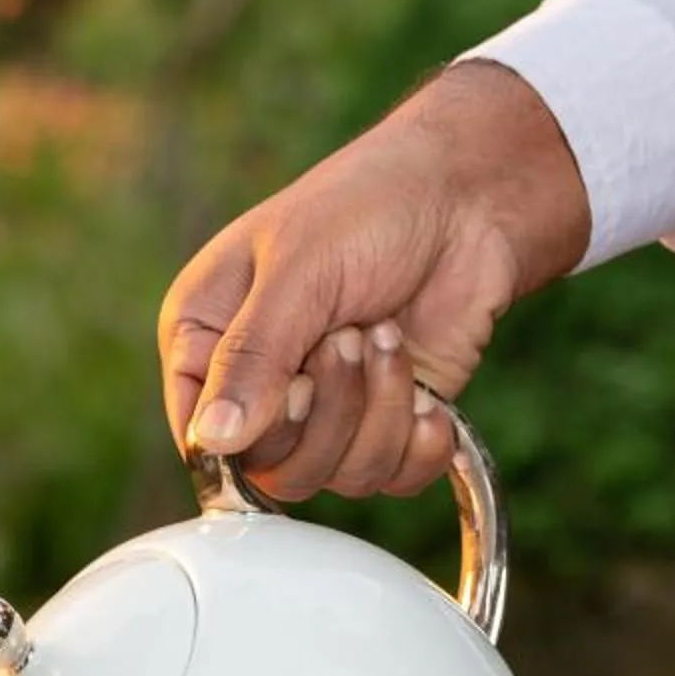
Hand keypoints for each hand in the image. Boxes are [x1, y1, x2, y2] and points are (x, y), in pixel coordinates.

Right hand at [158, 61, 590, 498]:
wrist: (473, 196)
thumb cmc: (368, 207)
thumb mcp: (297, 272)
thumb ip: (251, 358)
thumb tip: (212, 441)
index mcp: (207, 338)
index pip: (200, 436)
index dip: (250, 431)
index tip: (294, 384)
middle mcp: (256, 383)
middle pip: (270, 469)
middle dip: (329, 409)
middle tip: (355, 335)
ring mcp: (323, 408)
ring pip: (334, 477)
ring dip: (378, 412)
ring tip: (391, 337)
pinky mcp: (385, 423)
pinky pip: (389, 479)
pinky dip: (417, 443)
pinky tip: (427, 392)